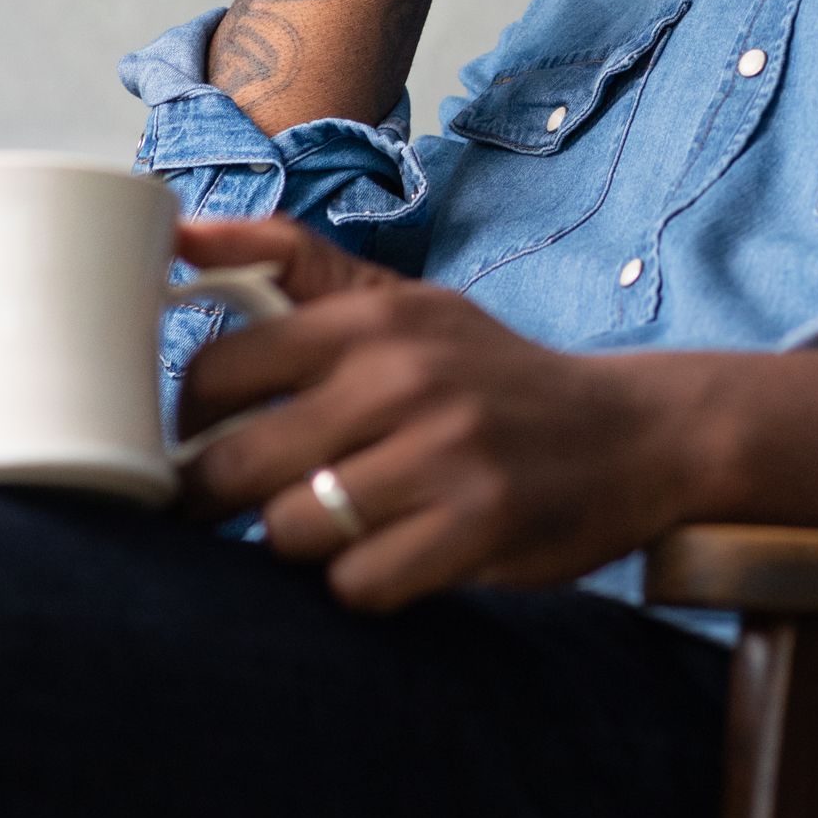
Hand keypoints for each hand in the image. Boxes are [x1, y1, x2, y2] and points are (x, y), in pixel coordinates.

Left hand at [172, 214, 817, 609]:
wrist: (637, 432)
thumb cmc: (494, 375)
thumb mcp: (406, 304)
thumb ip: (292, 265)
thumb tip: (180, 234)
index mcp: (372, 318)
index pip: (214, 372)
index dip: (192, 422)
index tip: (212, 439)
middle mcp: (405, 377)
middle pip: (233, 464)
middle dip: (222, 499)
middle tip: (249, 503)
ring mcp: (444, 454)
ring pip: (290, 532)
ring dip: (302, 543)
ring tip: (340, 526)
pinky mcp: (479, 527)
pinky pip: (358, 584)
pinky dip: (363, 583)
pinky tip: (395, 556)